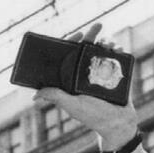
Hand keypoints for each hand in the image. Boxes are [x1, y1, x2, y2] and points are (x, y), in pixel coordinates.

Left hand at [32, 22, 138, 150]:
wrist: (117, 123)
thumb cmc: (93, 116)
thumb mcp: (73, 106)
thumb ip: (57, 97)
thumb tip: (35, 94)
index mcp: (73, 80)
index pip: (69, 57)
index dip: (71, 44)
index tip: (78, 36)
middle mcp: (85, 75)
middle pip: (86, 50)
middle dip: (91, 37)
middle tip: (96, 28)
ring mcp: (101, 74)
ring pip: (101, 52)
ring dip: (106, 43)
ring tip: (109, 44)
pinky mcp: (115, 74)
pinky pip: (115, 58)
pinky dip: (117, 50)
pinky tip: (118, 48)